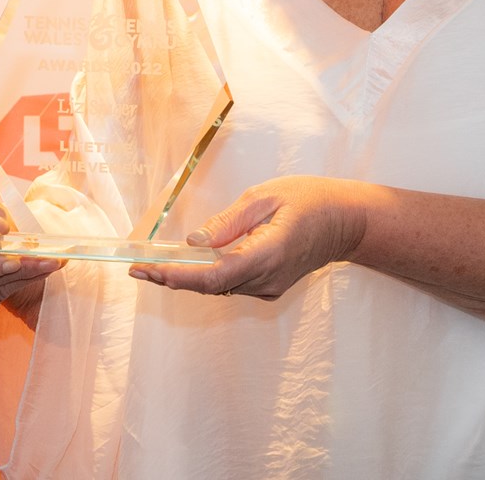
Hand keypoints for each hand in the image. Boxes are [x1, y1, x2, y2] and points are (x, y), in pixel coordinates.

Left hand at [129, 175, 370, 298]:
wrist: (346, 221)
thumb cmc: (308, 200)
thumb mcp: (264, 197)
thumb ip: (228, 222)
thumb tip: (194, 242)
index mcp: (267, 253)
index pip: (215, 275)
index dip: (179, 276)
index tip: (149, 270)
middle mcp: (267, 279)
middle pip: (211, 285)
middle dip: (172, 278)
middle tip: (137, 268)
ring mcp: (270, 287)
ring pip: (219, 287)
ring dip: (186, 278)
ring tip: (153, 265)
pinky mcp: (270, 288)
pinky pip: (231, 284)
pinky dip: (206, 276)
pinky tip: (187, 264)